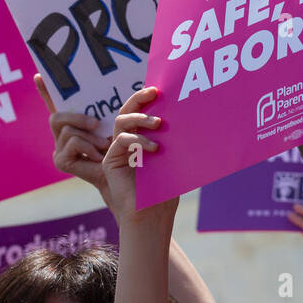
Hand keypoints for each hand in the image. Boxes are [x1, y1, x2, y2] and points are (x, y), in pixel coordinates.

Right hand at [40, 75, 110, 193]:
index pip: (56, 104)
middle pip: (56, 117)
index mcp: (74, 123)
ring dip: (89, 136)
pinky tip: (98, 156)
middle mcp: (62, 135)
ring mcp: (59, 149)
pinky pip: (71, 144)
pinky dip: (88, 147)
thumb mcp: (114, 124)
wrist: (122, 175)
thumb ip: (110, 109)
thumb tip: (120, 87)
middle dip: (76, 117)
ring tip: (105, 145)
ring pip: (66, 131)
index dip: (46, 91)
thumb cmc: (119, 147)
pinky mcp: (60, 161)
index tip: (38, 75)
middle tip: (96, 123)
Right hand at [102, 86, 176, 226]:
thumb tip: (192, 117)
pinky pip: (120, 141)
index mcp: (140, 138)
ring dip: (140, 118)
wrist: (152, 214)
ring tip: (158, 123)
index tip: (160, 89)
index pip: (140, 112)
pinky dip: (137, 140)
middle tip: (154, 92)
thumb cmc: (165, 189)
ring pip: (121, 122)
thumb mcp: (173, 159)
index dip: (145, 98)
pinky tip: (153, 149)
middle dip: (139, 98)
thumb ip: (174, 140)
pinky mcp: (110, 162)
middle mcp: (126, 141)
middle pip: (126, 111)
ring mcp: (116, 150)